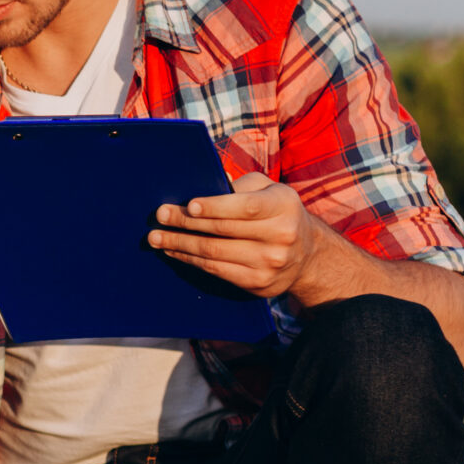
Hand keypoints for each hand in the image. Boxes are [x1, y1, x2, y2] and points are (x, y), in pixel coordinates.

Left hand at [147, 171, 322, 300]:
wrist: (307, 254)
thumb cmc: (277, 212)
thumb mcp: (269, 190)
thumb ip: (242, 185)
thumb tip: (208, 180)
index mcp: (283, 205)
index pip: (246, 207)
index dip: (215, 207)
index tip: (189, 205)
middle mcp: (281, 235)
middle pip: (223, 230)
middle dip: (186, 223)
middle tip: (160, 216)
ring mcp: (270, 263)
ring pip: (214, 253)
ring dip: (180, 244)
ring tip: (156, 237)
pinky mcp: (259, 283)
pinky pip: (216, 270)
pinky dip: (191, 260)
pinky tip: (174, 252)